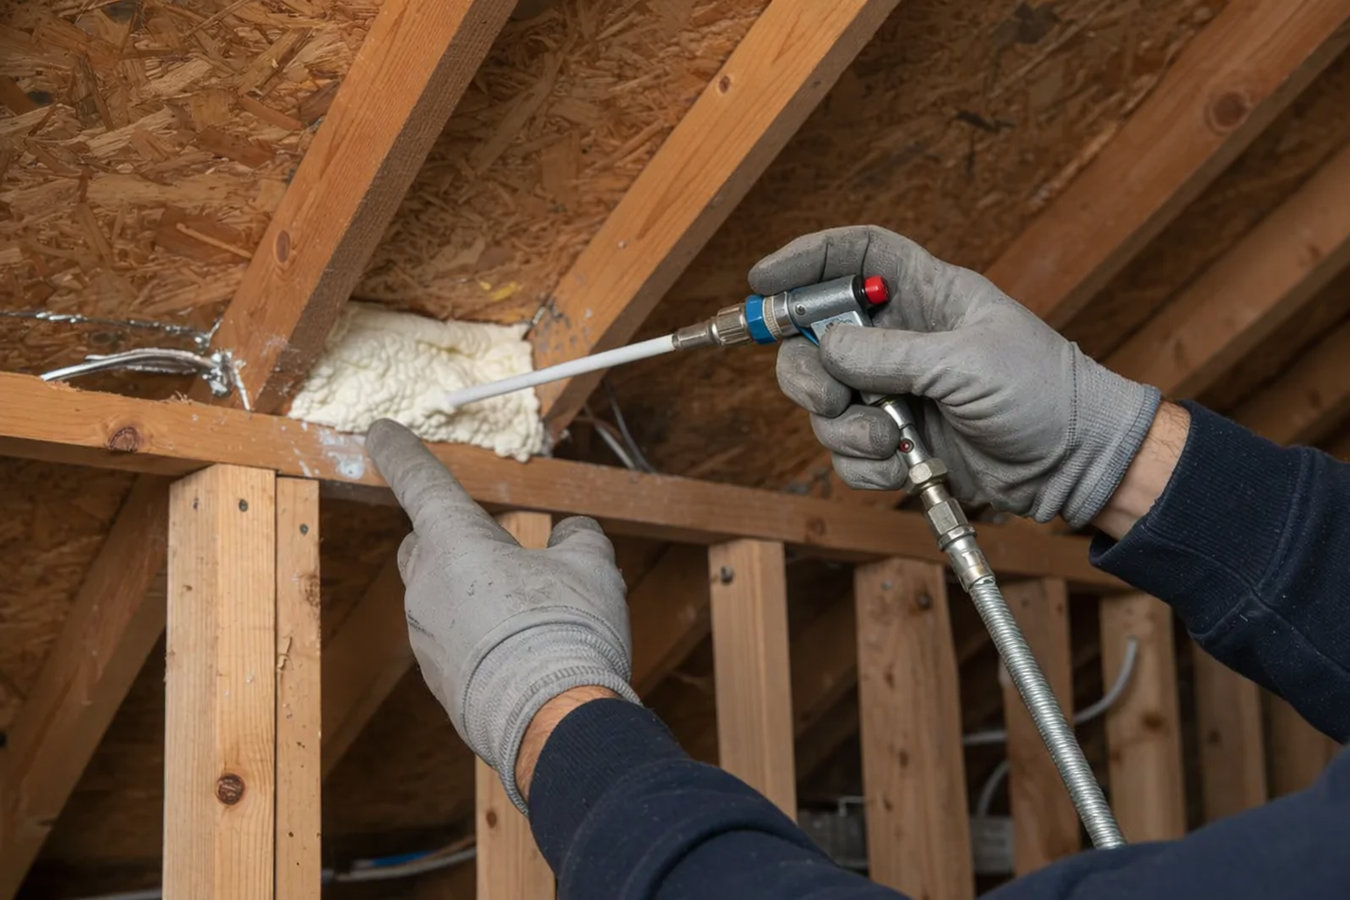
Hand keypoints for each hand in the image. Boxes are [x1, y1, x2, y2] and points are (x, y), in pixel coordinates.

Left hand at [365, 420, 639, 812]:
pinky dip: (478, 636)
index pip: (421, 481)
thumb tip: (570, 534)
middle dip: (451, 537)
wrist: (553, 725)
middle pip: (424, 544)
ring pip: (438, 596)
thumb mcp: (591, 568)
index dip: (401, 451)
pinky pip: (452, 640)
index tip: (379, 431)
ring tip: (530, 612)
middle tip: (504, 547)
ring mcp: (426, 637)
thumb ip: (577, 538)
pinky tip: (523, 652)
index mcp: (455, 543)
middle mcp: (426, 586)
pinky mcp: (438, 680)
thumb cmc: (568, 632)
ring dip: (471, 592)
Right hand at [756, 226, 1160, 527]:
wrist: (1075, 463)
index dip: (806, 259)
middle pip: (815, 337)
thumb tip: (827, 347)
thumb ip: (891, 353)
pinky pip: (847, 452)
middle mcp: (901, 339)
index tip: (762, 278)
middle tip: (828, 399)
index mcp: (925, 295)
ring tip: (893, 441)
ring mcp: (895, 392)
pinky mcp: (897, 440)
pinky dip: (865, 466)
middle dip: (808, 371)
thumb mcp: (968, 362)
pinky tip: (902, 467)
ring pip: (825, 404)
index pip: (855, 257)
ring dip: (846, 430)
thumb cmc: (1043, 392)